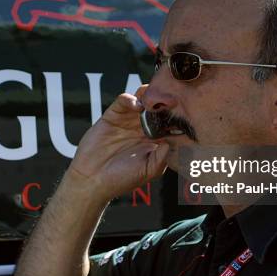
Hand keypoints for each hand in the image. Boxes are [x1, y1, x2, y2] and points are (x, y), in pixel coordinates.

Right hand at [67, 86, 168, 202]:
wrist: (93, 179)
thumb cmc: (122, 179)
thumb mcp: (148, 171)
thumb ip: (163, 158)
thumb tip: (172, 141)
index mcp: (155, 140)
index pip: (170, 122)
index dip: (177, 116)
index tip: (183, 113)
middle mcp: (143, 127)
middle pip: (158, 107)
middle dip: (165, 101)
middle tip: (171, 99)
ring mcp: (128, 120)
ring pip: (142, 99)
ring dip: (149, 96)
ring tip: (153, 101)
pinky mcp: (113, 115)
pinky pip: (123, 101)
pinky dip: (130, 99)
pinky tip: (136, 106)